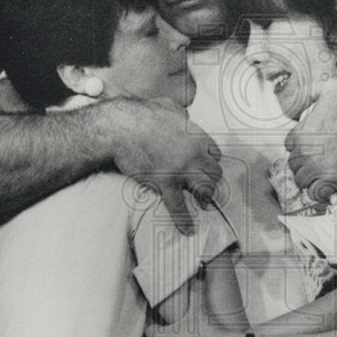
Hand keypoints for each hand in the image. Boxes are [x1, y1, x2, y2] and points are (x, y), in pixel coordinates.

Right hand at [106, 97, 222, 233]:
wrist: (121, 126)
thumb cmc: (141, 113)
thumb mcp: (167, 106)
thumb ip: (180, 112)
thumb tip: (183, 113)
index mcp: (197, 135)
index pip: (215, 153)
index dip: (210, 161)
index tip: (204, 166)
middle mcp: (194, 154)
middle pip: (215, 172)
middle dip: (211, 180)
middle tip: (205, 187)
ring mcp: (181, 170)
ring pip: (205, 189)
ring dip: (205, 197)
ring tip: (203, 203)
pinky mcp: (165, 182)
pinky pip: (178, 206)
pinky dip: (184, 219)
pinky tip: (188, 230)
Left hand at [284, 81, 336, 200]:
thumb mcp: (330, 89)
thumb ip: (310, 95)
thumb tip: (301, 103)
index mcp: (301, 133)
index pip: (289, 147)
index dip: (301, 147)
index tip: (312, 148)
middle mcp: (305, 152)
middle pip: (295, 164)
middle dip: (305, 163)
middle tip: (320, 161)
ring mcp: (317, 168)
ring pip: (302, 180)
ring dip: (311, 178)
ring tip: (324, 174)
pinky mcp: (332, 181)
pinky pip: (315, 194)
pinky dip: (319, 192)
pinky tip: (328, 186)